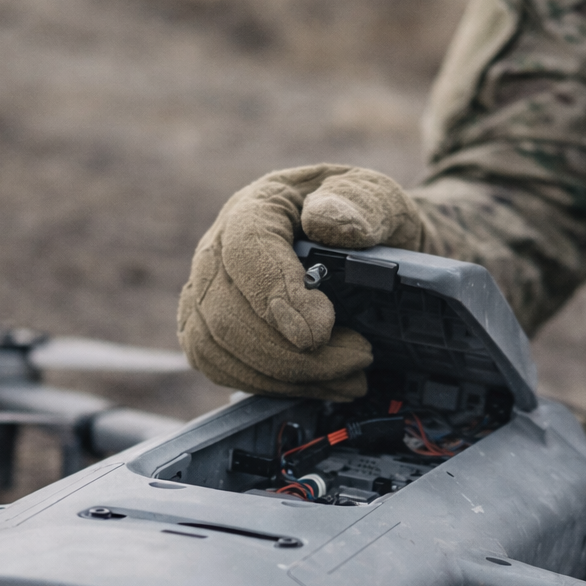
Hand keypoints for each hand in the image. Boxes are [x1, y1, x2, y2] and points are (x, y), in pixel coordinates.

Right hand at [177, 164, 430, 399]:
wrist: (366, 248)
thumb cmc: (366, 220)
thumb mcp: (379, 199)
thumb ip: (360, 203)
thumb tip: (325, 220)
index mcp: (259, 205)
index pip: (246, 247)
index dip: (275, 294)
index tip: (318, 333)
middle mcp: (219, 246)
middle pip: (226, 311)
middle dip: (292, 353)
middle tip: (358, 358)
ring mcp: (206, 289)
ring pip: (216, 346)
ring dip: (284, 377)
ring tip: (348, 378)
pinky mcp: (207, 327)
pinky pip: (218, 366)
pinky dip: (269, 386)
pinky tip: (318, 385)